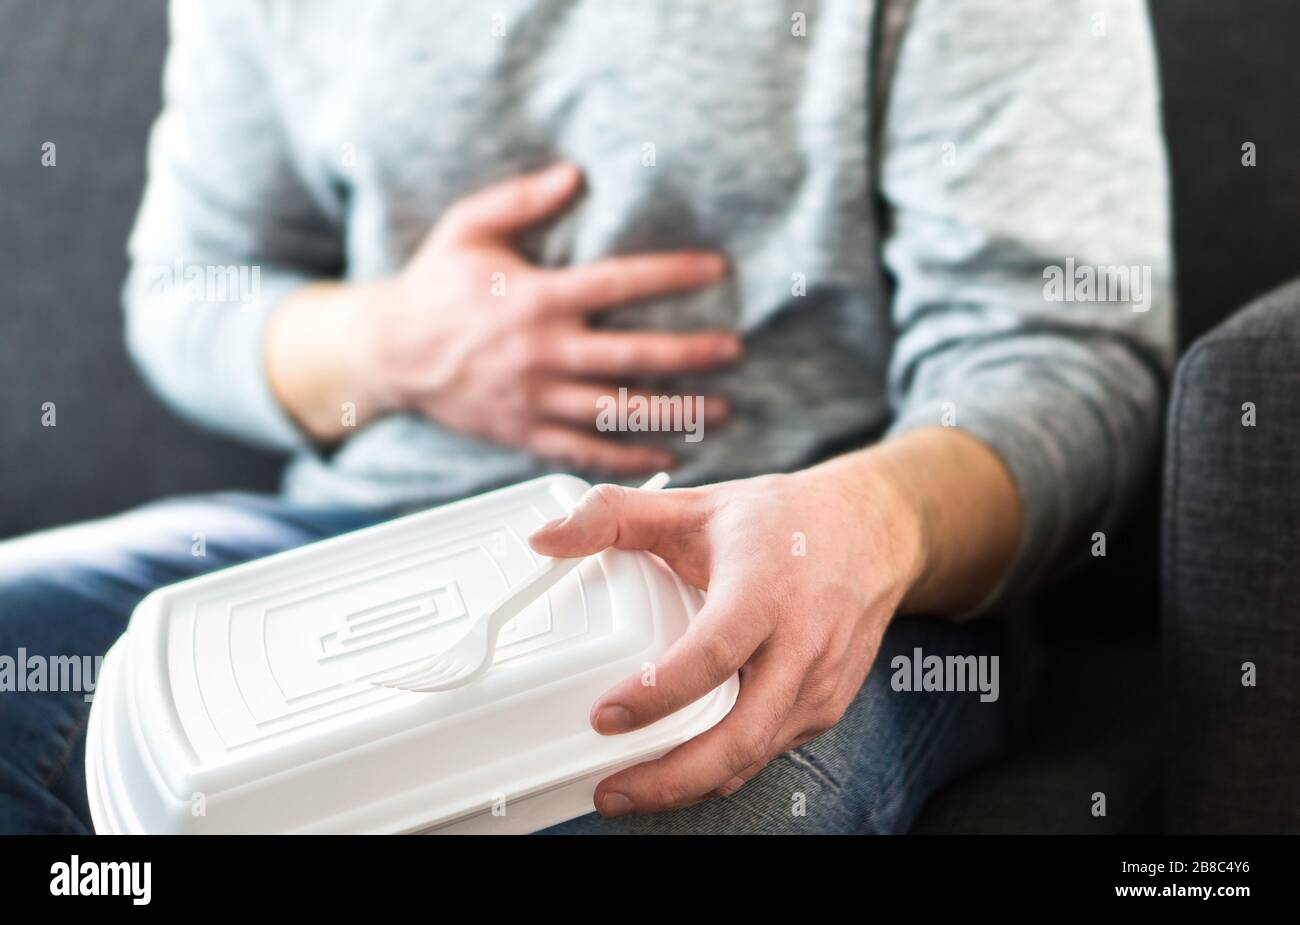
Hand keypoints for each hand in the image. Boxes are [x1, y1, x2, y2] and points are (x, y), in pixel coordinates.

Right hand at [319, 162, 736, 471]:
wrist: (388, 354)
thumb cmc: (434, 287)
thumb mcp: (468, 228)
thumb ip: (520, 199)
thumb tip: (574, 174)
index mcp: (536, 299)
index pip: (618, 284)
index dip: (672, 276)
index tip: (716, 270)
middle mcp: (541, 353)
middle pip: (631, 357)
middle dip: (691, 355)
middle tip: (734, 351)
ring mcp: (534, 399)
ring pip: (617, 413)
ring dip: (675, 413)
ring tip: (722, 410)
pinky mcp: (525, 434)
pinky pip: (586, 452)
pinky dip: (629, 458)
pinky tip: (669, 453)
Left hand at [527, 450, 928, 814]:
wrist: (874, 532)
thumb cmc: (781, 522)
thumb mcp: (696, 505)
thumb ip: (614, 516)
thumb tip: (543, 539)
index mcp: (764, 589)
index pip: (711, 654)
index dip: (657, 693)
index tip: (604, 716)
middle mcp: (801, 644)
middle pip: (741, 734)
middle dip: (673, 777)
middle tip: (610, 790)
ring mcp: (819, 683)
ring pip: (754, 755)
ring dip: (692, 783)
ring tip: (628, 789)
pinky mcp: (826, 707)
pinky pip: (768, 751)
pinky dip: (722, 769)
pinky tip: (679, 769)